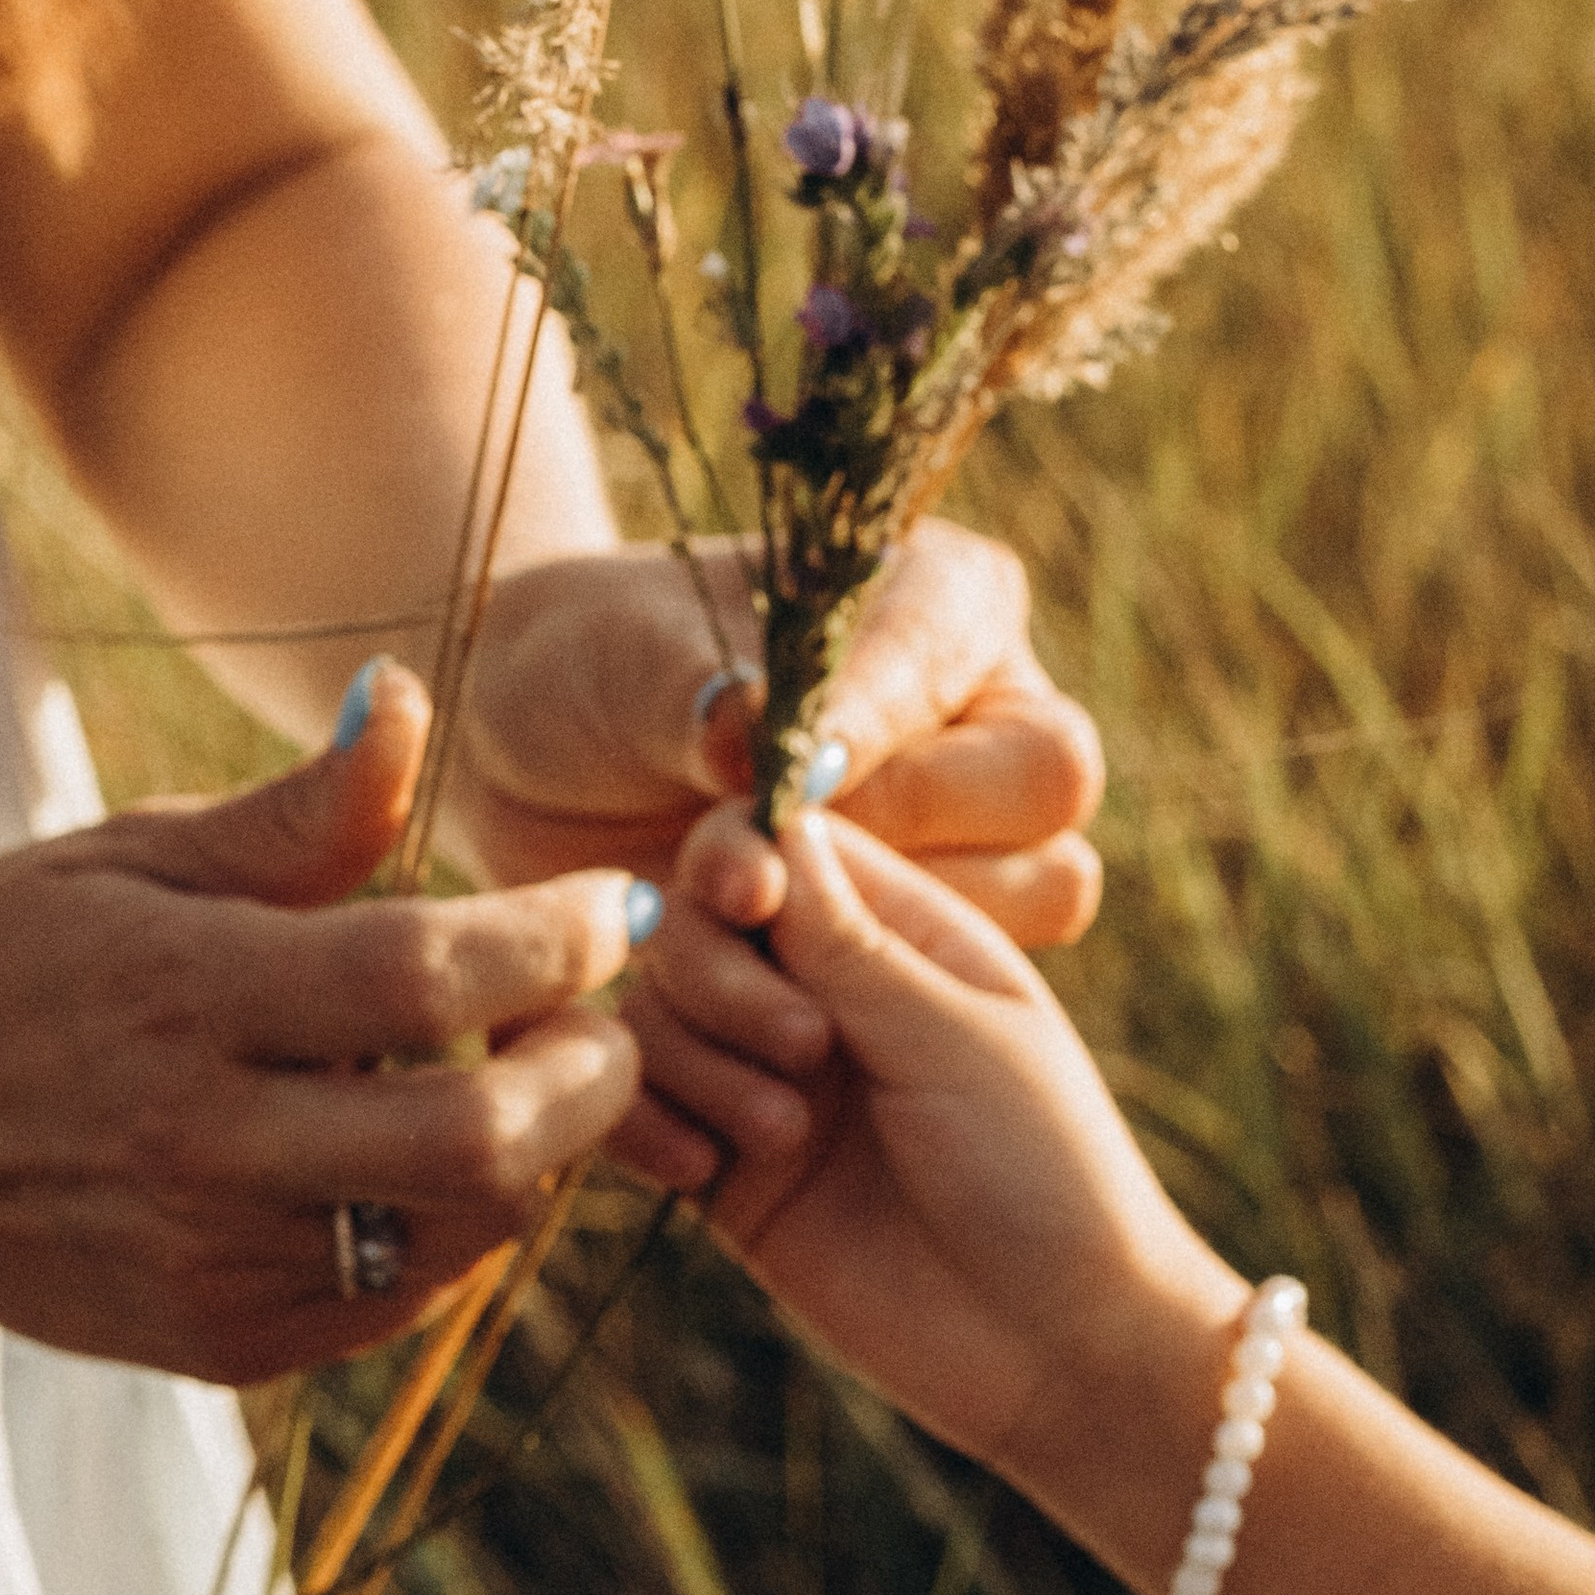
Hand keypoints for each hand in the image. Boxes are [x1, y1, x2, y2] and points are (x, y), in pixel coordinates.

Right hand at [0, 663, 642, 1384]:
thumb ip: (296, 812)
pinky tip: (416, 1149)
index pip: (428, 974)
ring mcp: (215, 1265)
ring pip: (462, 1231)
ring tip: (504, 1071)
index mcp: (182, 998)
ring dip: (529, 1151)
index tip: (612, 905)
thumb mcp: (126, 857)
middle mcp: (204, 1148)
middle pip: (480, 1139)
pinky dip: (448, 1221)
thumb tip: (410, 695)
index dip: (556, 939)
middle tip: (600, 1012)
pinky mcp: (222, 1344)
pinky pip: (400, 1294)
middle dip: (590, 1073)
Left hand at [451, 518, 1104, 936]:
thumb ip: (695, 698)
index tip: (791, 778)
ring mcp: (980, 834)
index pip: (960, 656)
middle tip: (753, 861)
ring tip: (730, 907)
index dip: (882, 724)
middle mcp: (993, 715)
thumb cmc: (600, 670)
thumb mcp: (626, 665)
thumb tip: (750, 739)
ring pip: (1027, 902)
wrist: (548, 761)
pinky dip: (851, 994)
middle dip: (894, 842)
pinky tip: (746, 976)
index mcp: (946, 600)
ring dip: (875, 929)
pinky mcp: (939, 935)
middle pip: (1047, 793)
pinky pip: (960, 988)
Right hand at [623, 804, 1234, 1475]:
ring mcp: (765, 1081)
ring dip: (696, 1060)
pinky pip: (636, 1112)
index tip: (750, 902)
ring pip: (652, 1014)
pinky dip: (642, 1124)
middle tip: (804, 1050)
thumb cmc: (1046, 1173)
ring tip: (784, 1134)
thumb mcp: (957, 1038)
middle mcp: (820, 995)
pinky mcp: (726, 1173)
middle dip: (719, 973)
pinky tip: (704, 1172)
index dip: (741, 858)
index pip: (780, 846)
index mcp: (898, 936)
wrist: (1058, 1352)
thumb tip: (775, 817)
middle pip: (694, 922)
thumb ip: (851, 941)